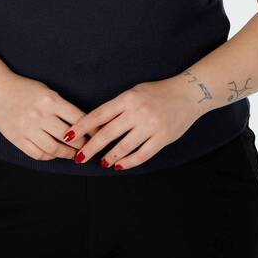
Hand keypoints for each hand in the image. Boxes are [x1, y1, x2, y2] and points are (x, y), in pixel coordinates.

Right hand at [0, 72, 100, 160]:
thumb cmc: (25, 89)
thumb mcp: (47, 91)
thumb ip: (62, 106)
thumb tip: (83, 124)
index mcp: (51, 100)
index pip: (78, 118)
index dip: (91, 129)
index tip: (98, 135)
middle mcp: (40, 115)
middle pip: (68, 136)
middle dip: (82, 145)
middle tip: (89, 148)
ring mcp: (28, 128)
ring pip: (54, 149)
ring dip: (67, 154)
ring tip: (75, 155)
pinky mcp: (17, 139)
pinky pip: (38, 154)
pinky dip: (50, 156)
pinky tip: (55, 154)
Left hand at [61, 75, 199, 170]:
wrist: (189, 94)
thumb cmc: (158, 92)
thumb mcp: (135, 92)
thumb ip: (118, 107)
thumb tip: (97, 124)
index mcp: (127, 98)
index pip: (99, 114)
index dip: (82, 127)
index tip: (69, 136)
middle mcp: (137, 112)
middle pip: (108, 133)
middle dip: (90, 147)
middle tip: (79, 157)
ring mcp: (150, 126)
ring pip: (124, 146)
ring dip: (109, 157)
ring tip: (102, 163)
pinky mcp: (163, 138)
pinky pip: (142, 154)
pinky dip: (129, 162)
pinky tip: (120, 165)